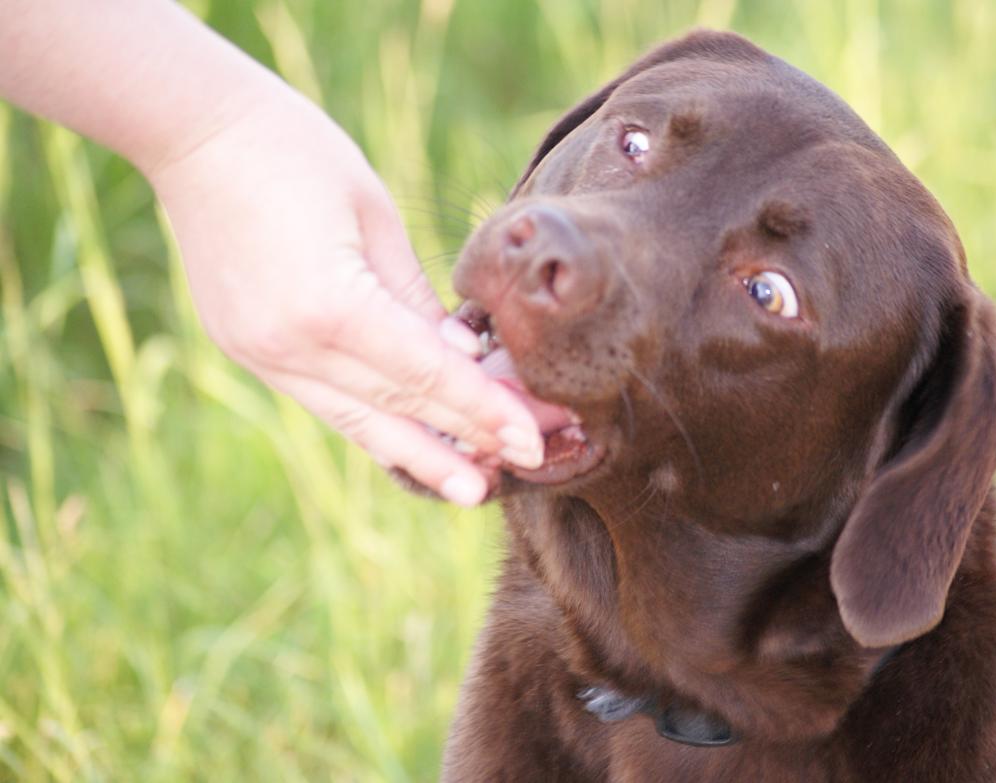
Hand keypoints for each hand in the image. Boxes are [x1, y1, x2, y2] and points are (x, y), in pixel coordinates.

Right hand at [147, 92, 542, 504]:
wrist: (194, 134)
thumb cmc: (296, 153)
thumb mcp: (375, 216)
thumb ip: (416, 299)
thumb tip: (461, 356)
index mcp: (329, 305)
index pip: (426, 374)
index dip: (484, 410)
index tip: (533, 440)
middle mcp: (290, 346)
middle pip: (398, 409)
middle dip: (468, 442)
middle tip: (527, 468)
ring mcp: (261, 356)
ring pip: (357, 422)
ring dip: (419, 456)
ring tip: (471, 489)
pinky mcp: (248, 352)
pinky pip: (325, 403)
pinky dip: (373, 426)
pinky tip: (411, 448)